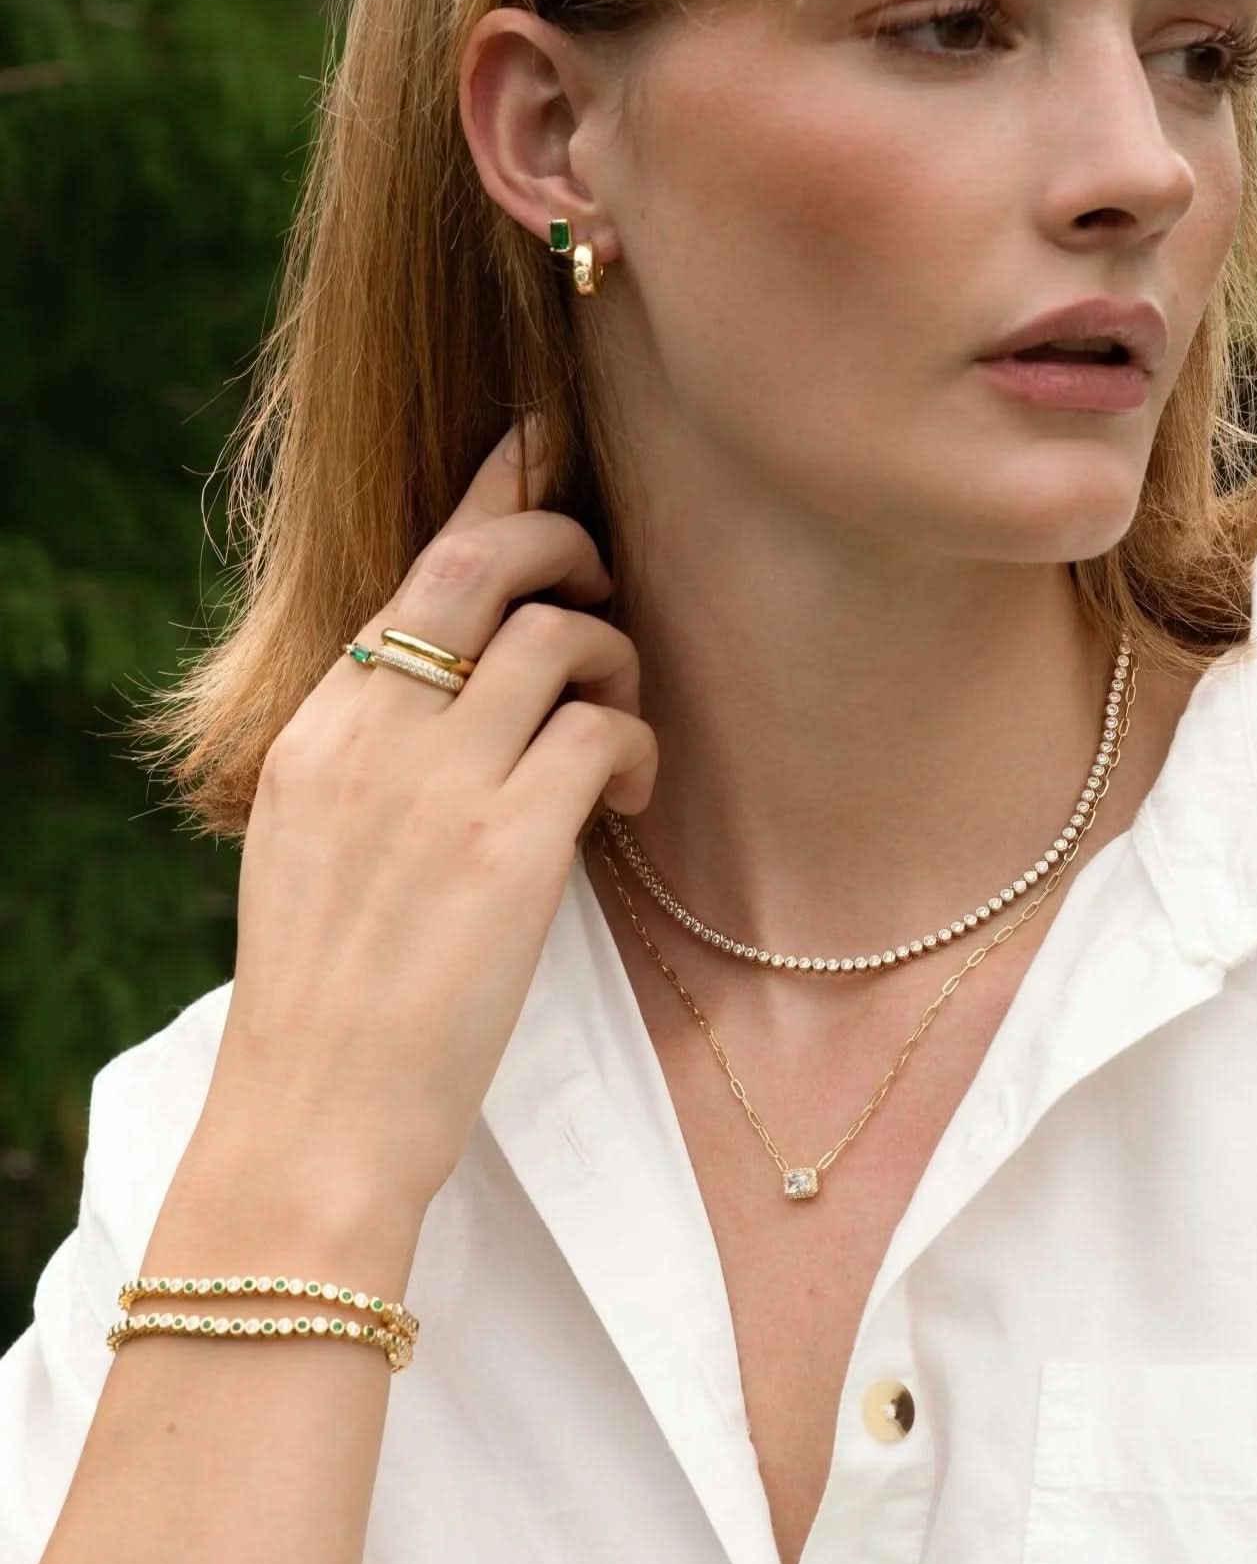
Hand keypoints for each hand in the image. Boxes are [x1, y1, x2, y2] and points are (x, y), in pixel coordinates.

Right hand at [205, 417, 657, 1217]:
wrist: (316, 1118)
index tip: (540, 445)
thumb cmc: (329, 996)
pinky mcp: (509, 846)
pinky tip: (626, 799)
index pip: (412, 571)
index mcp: (319, 728)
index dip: (490, 495)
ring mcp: (439, 784)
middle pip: (487, 565)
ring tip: (618, 727)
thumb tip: (460, 686)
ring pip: (560, 638)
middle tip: (604, 586)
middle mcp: (372, 733)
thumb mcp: (317, 843)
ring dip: (615, 662)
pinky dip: (633, 745)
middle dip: (566, 542)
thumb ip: (374, 752)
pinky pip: (601, 732)